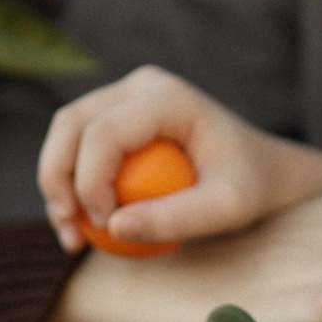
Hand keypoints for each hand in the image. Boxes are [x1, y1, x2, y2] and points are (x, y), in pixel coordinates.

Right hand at [37, 65, 321, 251]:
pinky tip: (83, 225)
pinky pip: (77, 145)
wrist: (265, 171)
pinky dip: (71, 184)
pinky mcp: (119, 115)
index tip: (107, 228)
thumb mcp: (227, 209)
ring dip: (57, 184)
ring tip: (73, 236)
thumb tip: (114, 228)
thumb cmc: (253, 187)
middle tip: (72, 234)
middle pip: (70, 124)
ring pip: (65, 133)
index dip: (90, 183)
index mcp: (168, 96)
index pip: (104, 133)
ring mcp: (126, 95)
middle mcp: (142, 85)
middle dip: (58, 181)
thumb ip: (176, 219)